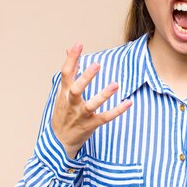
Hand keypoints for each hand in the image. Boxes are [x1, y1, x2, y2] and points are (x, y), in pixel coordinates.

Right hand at [51, 42, 131, 158]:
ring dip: (103, 95)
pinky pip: (105, 117)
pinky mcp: (91, 125)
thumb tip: (69, 50)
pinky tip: (128, 102)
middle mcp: (71, 103)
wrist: (58, 142)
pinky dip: (117, 111)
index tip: (78, 44)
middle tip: (97, 64)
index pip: (66, 73)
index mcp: (64, 93)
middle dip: (86, 77)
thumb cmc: (62, 112)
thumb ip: (69, 71)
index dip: (72, 59)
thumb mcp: (61, 92)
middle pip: (76, 89)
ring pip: (91, 105)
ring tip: (115, 84)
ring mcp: (81, 115)